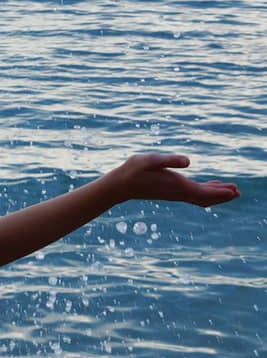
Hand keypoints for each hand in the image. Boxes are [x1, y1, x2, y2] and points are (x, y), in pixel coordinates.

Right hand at [115, 153, 239, 207]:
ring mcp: (175, 194)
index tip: (235, 190)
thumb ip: (170, 159)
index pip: (204, 192)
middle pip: (206, 198)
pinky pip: (193, 195)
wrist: (119, 185)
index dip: (220, 192)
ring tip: (230, 190)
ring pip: (200, 198)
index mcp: (177, 185)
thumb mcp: (150, 160)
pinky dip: (205, 193)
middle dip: (222, 195)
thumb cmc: (133, 170)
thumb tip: (188, 161)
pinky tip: (209, 186)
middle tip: (238, 192)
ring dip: (215, 195)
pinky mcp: (171, 192)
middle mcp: (178, 193)